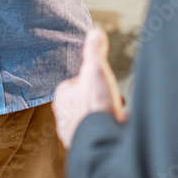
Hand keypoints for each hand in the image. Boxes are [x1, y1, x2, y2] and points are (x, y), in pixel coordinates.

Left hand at [53, 28, 124, 147]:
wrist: (99, 137)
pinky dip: (105, 128)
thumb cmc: (96, 103)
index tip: (106, 84)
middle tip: (113, 100)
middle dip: (101, 99)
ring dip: (103, 114)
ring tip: (116, 115)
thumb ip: (94, 50)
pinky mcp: (80, 145)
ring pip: (90, 116)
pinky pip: (95, 132)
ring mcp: (70, 131)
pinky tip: (115, 127)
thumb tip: (95, 31)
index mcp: (63, 94)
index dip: (95, 81)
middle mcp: (62, 114)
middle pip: (86, 99)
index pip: (79, 81)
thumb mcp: (96, 69)